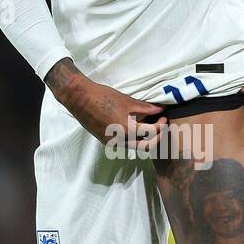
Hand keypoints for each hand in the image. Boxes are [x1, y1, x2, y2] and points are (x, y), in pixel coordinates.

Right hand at [45, 59, 167, 151]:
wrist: (79, 99)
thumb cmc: (102, 96)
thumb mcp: (126, 100)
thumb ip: (145, 107)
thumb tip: (160, 110)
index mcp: (125, 129)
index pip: (151, 132)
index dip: (161, 125)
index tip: (164, 118)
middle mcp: (119, 140)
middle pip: (146, 147)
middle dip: (157, 137)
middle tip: (161, 126)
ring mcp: (112, 143)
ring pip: (135, 147)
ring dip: (146, 140)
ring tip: (150, 127)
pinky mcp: (106, 142)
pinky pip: (125, 144)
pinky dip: (134, 139)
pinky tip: (136, 128)